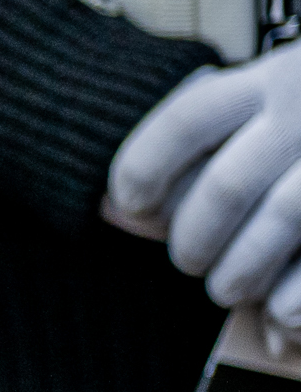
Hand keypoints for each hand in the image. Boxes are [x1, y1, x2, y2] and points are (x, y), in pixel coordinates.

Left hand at [107, 45, 300, 322]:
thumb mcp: (262, 106)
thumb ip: (195, 150)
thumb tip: (110, 208)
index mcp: (274, 78)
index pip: (188, 120)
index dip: (142, 168)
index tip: (127, 203)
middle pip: (227, 185)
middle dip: (194, 239)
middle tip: (189, 259)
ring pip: (281, 219)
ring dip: (240, 272)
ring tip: (229, 287)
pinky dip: (293, 300)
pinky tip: (279, 314)